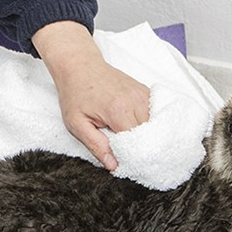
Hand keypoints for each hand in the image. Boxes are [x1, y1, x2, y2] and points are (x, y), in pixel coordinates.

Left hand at [31, 20, 150, 170]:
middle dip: (144, 150)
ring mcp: (143, 94)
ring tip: (138, 146)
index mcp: (118, 111)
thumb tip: (114, 165)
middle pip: (150, 136)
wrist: (79, 65)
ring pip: (156, 125)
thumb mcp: (76, 123)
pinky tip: (143, 131)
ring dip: (149, 137)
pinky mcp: (145, 92)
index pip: (137, 144)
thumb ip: (95, 145)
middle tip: (136, 160)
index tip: (130, 166)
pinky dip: (152, 125)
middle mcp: (135, 101)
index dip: (134, 158)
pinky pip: (156, 114)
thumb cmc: (75, 93)